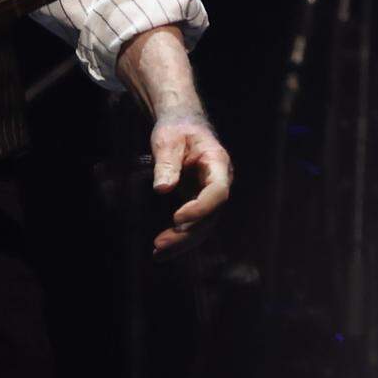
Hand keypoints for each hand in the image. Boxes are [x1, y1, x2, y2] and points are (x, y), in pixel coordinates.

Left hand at [150, 112, 232, 261]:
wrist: (182, 124)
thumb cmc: (177, 128)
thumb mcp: (167, 139)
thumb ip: (166, 162)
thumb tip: (162, 189)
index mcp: (218, 164)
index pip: (218, 192)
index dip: (201, 208)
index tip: (176, 218)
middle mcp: (220, 184)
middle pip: (210, 216)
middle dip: (187, 234)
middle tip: (160, 244)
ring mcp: (210, 195)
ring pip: (203, 226)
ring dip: (182, 242)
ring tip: (157, 254)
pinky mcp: (199, 203)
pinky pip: (194, 224)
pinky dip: (179, 238)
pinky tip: (161, 250)